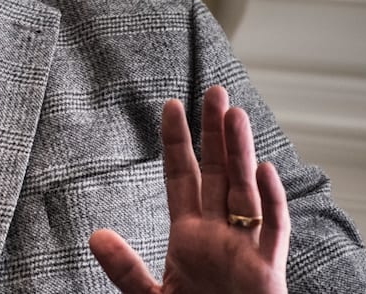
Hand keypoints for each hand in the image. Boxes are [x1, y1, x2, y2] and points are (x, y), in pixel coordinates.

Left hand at [89, 85, 289, 292]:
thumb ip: (125, 269)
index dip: (178, 143)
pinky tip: (264, 169)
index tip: (172, 105)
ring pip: (246, 192)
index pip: (183, 178)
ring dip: (241, 154)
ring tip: (235, 115)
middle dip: (216, 134)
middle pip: (220, 174)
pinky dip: (271, 202)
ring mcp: (247, 250)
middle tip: (214, 91)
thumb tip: (94, 235)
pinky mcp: (269, 273)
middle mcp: (220, 235)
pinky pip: (272, 231)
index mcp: (190, 238)